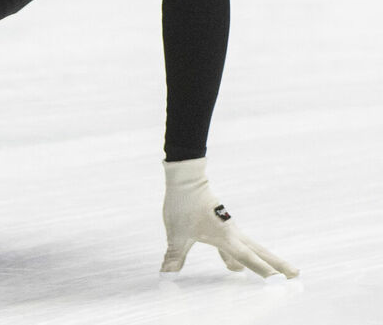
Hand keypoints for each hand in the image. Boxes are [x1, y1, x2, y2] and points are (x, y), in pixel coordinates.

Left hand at [161, 158, 297, 278]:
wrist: (186, 181)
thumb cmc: (182, 206)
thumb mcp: (176, 234)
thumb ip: (174, 256)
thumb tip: (166, 274)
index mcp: (224, 237)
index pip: (247, 258)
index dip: (262, 270)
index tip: (278, 281)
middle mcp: (232, 233)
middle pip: (259, 252)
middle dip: (277, 265)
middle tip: (296, 276)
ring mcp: (230, 229)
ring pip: (251, 248)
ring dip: (265, 260)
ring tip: (278, 273)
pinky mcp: (223, 226)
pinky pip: (238, 245)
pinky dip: (244, 256)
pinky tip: (234, 266)